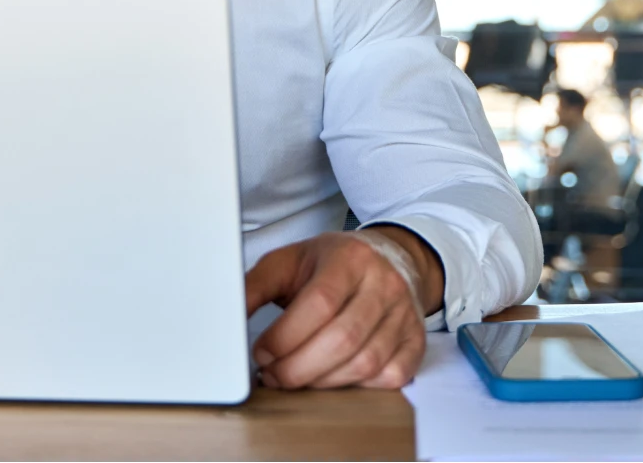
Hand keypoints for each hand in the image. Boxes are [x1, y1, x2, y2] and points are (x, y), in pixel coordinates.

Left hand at [244, 228, 442, 389]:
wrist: (388, 257)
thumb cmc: (331, 263)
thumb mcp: (289, 261)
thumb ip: (255, 285)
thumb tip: (226, 315)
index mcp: (350, 258)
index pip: (320, 303)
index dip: (286, 336)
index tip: (261, 351)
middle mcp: (383, 283)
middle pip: (343, 339)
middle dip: (298, 368)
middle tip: (272, 374)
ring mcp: (404, 312)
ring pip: (365, 363)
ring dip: (322, 382)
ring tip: (295, 377)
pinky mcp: (415, 339)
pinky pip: (391, 376)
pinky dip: (358, 386)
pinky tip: (333, 377)